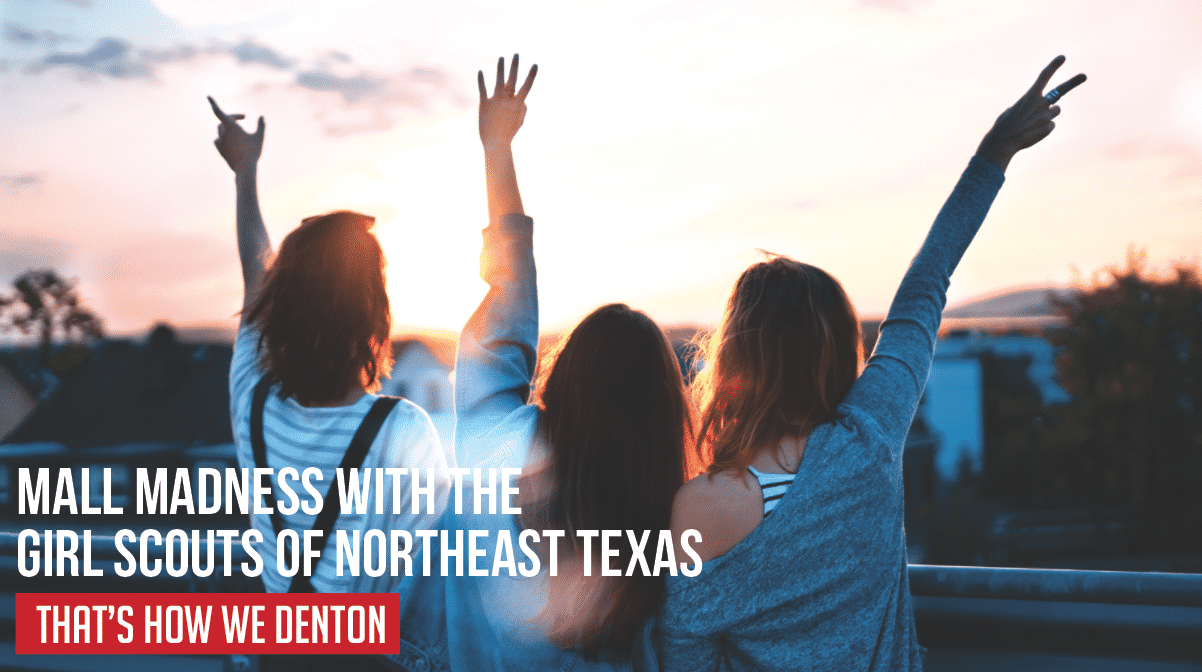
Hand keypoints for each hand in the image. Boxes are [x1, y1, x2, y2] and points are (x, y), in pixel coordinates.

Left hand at [208, 96, 264, 174]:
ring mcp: (220, 142)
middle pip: (223, 120)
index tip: (208, 96)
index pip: (218, 111)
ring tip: (239, 130)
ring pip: (221, 130)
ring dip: (228, 128)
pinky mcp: (220, 150)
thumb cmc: (253, 152)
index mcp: (231, 126)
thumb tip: (262, 117)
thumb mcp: (259, 137)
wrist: (245, 169)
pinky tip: (230, 141)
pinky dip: (223, 138)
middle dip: (233, 117)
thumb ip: (261, 126)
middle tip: (243, 117)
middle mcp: (223, 133)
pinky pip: (218, 140)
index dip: (213, 103)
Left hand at [478, 55, 536, 148]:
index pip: (526, 87)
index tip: (535, 65)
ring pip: (498, 80)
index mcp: (518, 105)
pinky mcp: (484, 104)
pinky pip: (482, 89)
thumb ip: (523, 109)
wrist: (495, 143)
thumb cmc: (509, 133)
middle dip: (515, 66)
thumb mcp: (520, 121)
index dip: (531, 76)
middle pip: (512, 79)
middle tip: (516, 54)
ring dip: (500, 68)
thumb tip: (522, 100)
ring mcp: (495, 101)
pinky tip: (480, 71)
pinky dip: (481, 80)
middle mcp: (507, 100)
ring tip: (501, 58)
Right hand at [975, 56, 1085, 170]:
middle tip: (1084, 76)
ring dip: (1048, 115)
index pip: (1044, 77)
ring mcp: (1046, 116)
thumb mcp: (1012, 110)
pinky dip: (1043, 128)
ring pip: (1055, 111)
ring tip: (1033, 123)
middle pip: (1060, 91)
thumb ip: (1026, 107)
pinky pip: (1050, 126)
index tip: (1063, 57)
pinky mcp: (1049, 128)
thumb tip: (1035, 111)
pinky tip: (1032, 133)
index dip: (1053, 66)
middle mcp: (1041, 103)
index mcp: (1029, 96)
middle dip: (1073, 82)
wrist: (1003, 142)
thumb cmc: (1003, 126)